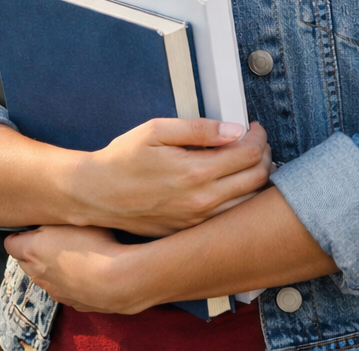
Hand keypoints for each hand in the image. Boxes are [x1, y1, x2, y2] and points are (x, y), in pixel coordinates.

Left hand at [6, 225, 152, 313]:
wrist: (117, 280)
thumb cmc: (95, 244)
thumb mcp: (73, 219)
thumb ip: (54, 219)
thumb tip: (46, 219)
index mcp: (32, 250)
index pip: (11, 243)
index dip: (20, 235)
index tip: (33, 228)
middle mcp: (38, 273)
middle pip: (25, 262)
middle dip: (33, 252)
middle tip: (55, 239)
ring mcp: (54, 290)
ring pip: (43, 277)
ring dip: (52, 268)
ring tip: (75, 257)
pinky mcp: (71, 301)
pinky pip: (63, 289)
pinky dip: (69, 281)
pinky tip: (87, 273)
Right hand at [70, 119, 272, 235]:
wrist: (94, 195)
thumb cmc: (122, 159)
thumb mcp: (156, 131)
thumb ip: (199, 129)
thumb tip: (234, 130)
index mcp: (193, 173)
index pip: (248, 154)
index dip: (258, 137)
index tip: (254, 128)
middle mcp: (200, 201)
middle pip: (257, 179)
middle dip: (264, 155)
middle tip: (256, 143)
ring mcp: (196, 220)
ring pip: (248, 203)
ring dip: (257, 180)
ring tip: (248, 162)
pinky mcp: (189, 230)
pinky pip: (228, 218)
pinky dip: (240, 199)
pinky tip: (231, 184)